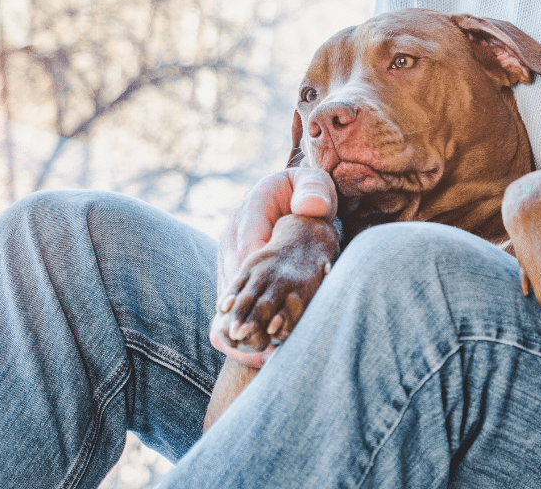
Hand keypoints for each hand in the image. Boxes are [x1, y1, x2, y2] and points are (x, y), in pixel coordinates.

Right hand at [209, 168, 337, 357]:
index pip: (244, 256)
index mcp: (249, 216)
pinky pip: (233, 305)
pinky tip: (262, 348)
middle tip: (264, 347)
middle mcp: (234, 240)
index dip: (248, 288)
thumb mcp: (312, 183)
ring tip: (263, 356)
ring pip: (227, 301)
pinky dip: (244, 326)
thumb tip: (310, 207)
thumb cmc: (306, 189)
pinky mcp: (237, 275)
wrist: (288, 189)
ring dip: (241, 328)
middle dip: (243, 319)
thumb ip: (313, 191)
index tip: (261, 314)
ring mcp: (232, 259)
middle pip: (229, 286)